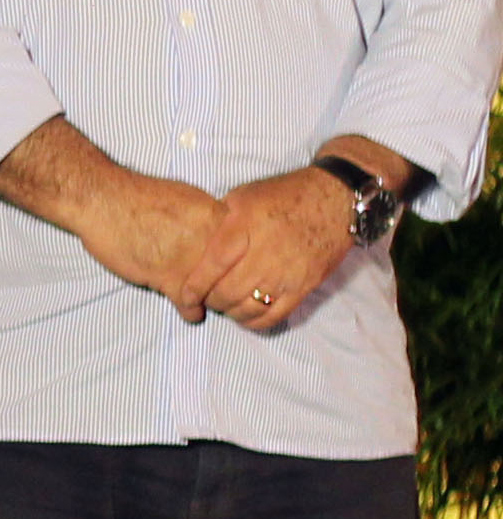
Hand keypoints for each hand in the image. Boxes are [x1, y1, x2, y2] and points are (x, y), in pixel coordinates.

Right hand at [67, 168, 228, 305]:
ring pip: (215, 293)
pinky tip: (188, 312)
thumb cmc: (139, 196)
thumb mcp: (188, 198)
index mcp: (220, 218)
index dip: (239, 265)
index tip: (231, 273)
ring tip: (206, 304)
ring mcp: (194, 262)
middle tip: (221, 293)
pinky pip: (190, 304)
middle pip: (234, 274)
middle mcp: (213, 241)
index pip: (246, 251)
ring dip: (210, 302)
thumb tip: (219, 234)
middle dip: (227, 286)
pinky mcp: (171, 279)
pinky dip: (189, 312)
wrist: (104, 201)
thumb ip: (209, 220)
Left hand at [179, 165, 357, 331]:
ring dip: (230, 312)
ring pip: (247, 308)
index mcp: (243, 229)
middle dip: (209, 301)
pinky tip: (245, 316)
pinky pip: (274, 316)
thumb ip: (218, 222)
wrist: (333, 200)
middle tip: (205, 298)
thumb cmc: (282, 196)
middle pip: (226, 293)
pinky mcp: (304, 287)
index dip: (193, 288)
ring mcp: (285, 274)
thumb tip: (196, 245)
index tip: (185, 298)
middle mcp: (264, 255)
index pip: (211, 267)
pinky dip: (255, 322)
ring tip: (225, 305)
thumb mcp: (242, 197)